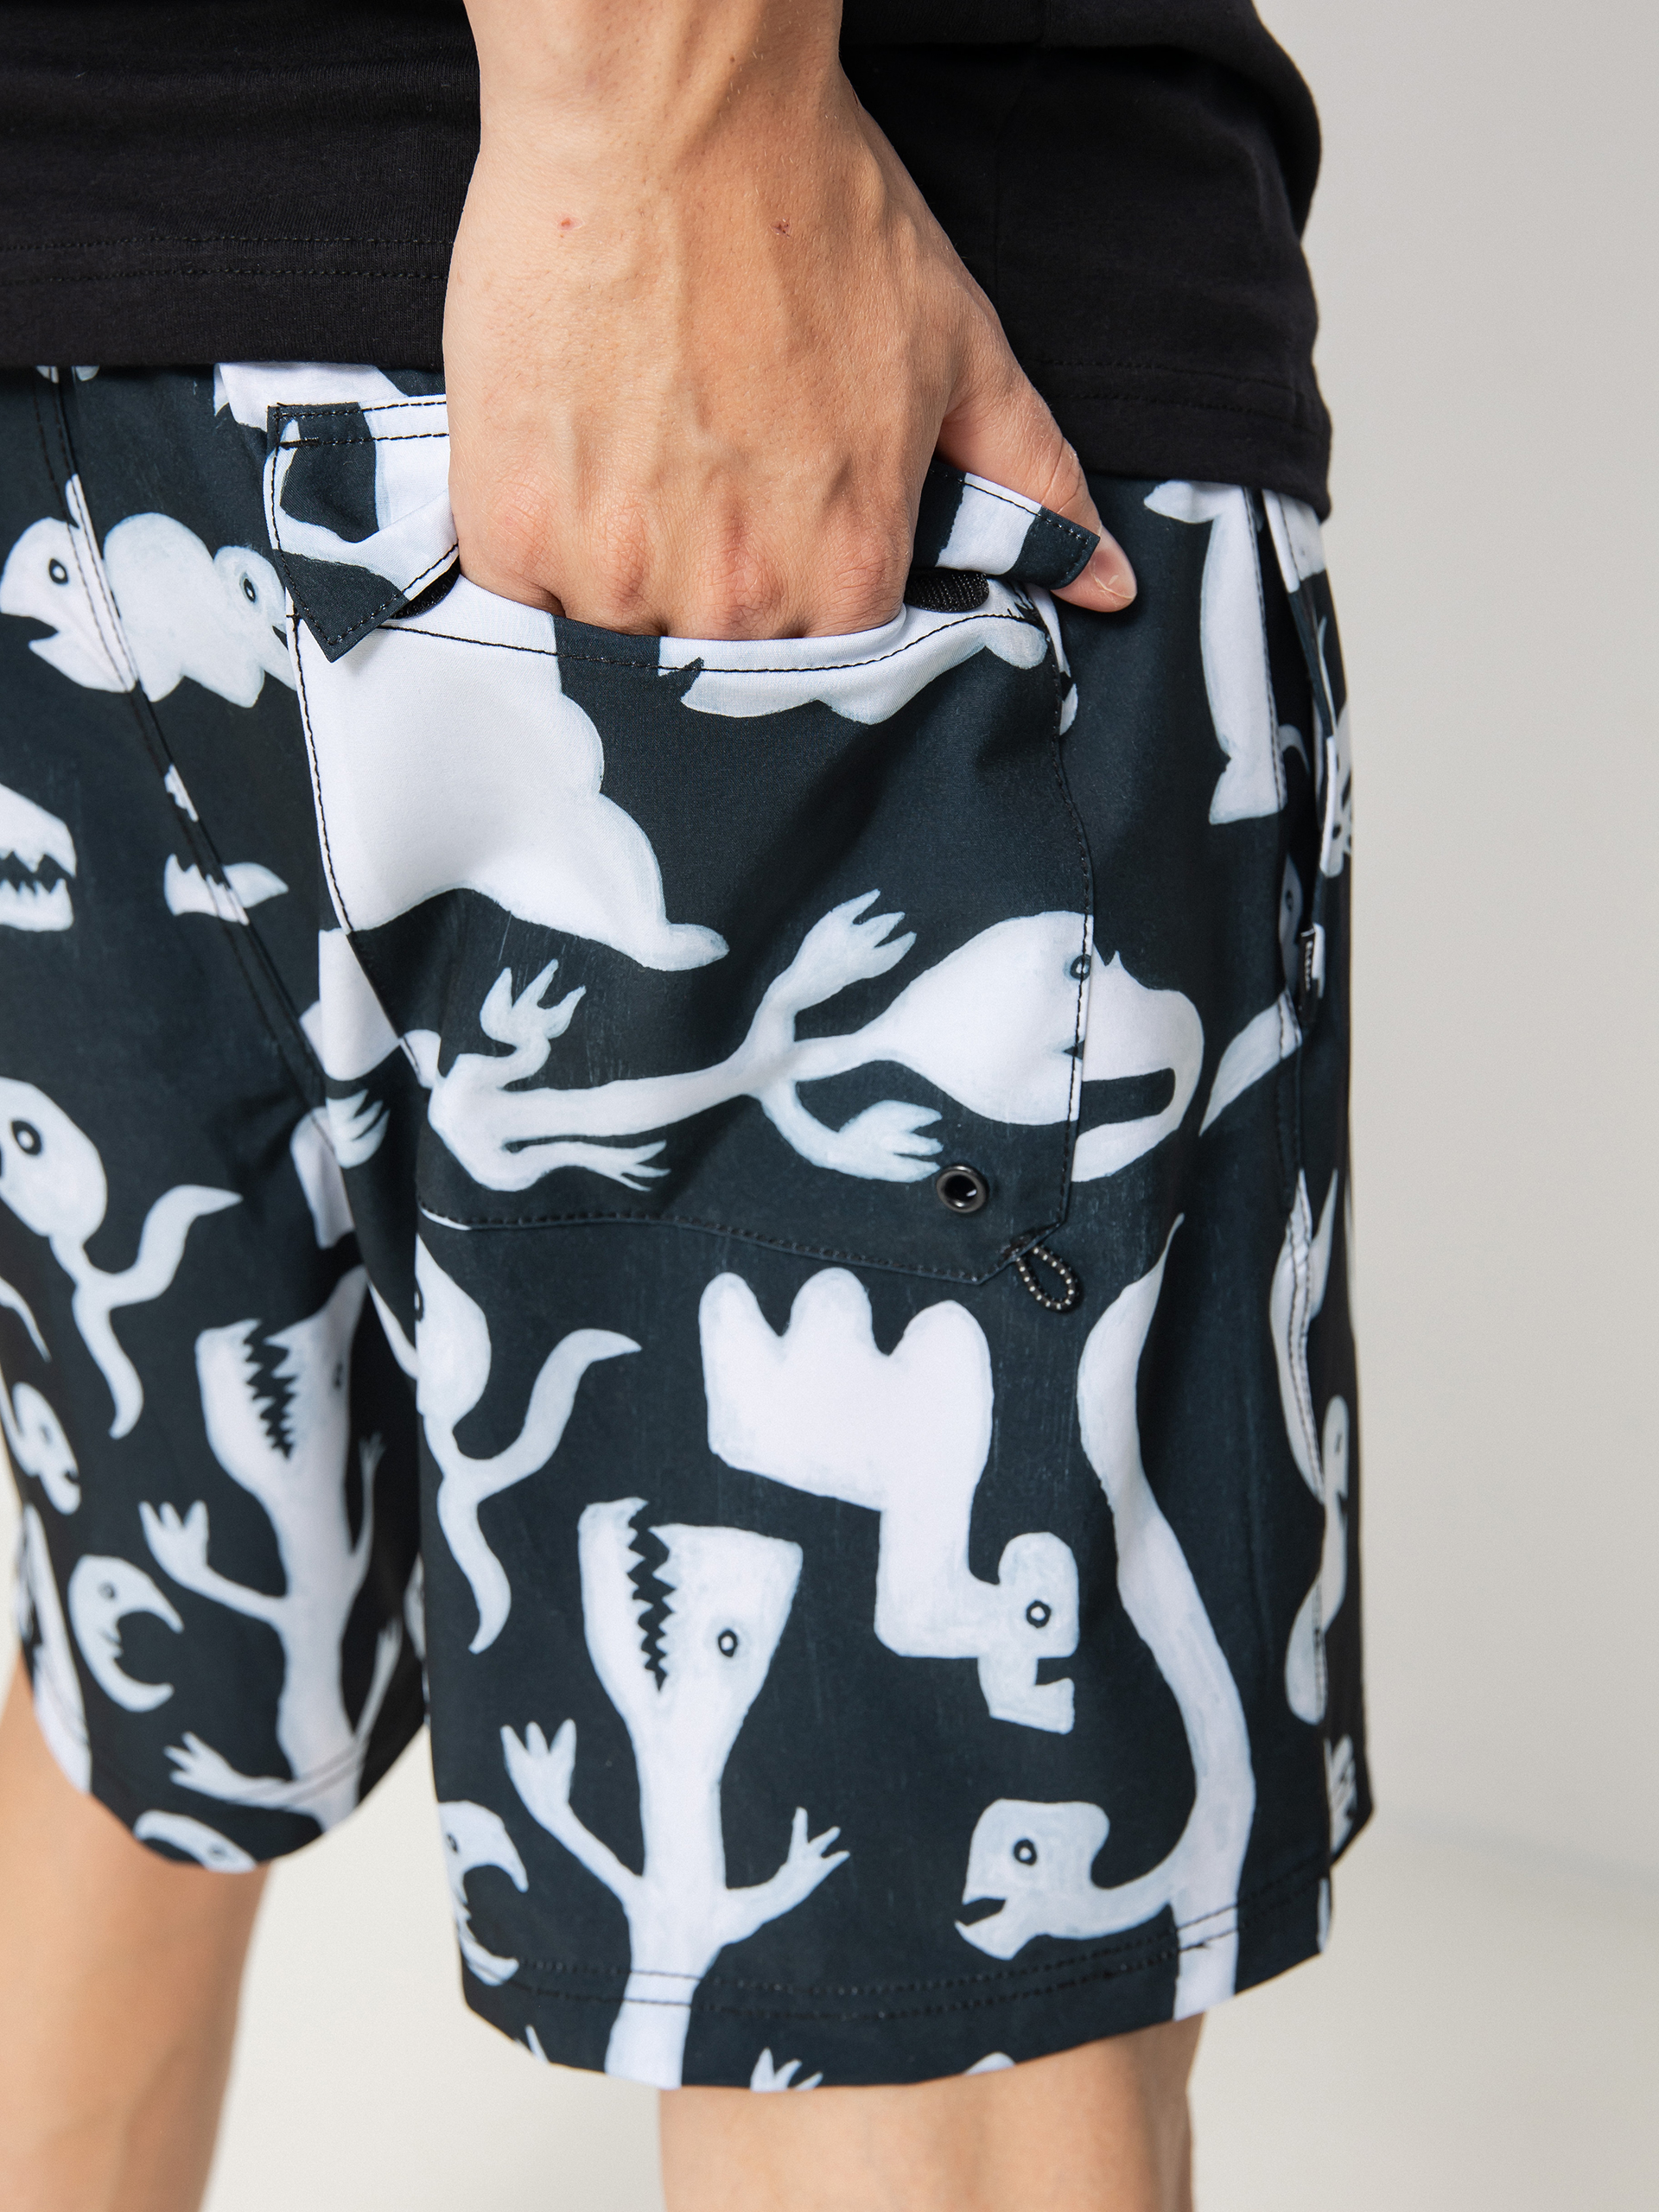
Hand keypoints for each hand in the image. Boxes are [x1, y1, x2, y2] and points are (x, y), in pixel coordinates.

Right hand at [448, 0, 1134, 637]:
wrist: (665, 109)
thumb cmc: (815, 213)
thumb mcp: (959, 350)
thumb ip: (1033, 484)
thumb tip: (1109, 585)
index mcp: (850, 573)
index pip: (831, 672)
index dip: (802, 612)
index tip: (776, 550)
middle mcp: (740, 598)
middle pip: (720, 672)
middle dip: (712, 604)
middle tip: (695, 497)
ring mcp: (620, 572)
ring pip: (617, 650)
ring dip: (622, 586)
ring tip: (632, 476)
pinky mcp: (515, 532)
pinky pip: (524, 611)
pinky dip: (539, 564)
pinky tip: (564, 478)